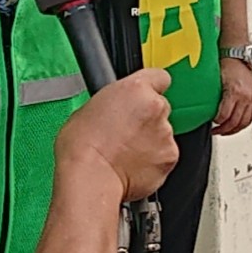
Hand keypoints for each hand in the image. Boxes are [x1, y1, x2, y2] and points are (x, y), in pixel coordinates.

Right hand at [56, 71, 176, 201]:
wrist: (90, 175)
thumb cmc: (82, 145)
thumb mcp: (89, 108)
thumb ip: (114, 103)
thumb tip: (117, 109)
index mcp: (135, 88)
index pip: (159, 77)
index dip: (152, 88)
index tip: (145, 96)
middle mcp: (156, 107)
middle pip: (160, 108)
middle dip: (147, 119)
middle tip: (126, 132)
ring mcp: (166, 134)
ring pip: (163, 134)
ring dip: (150, 141)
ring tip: (125, 152)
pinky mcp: (169, 158)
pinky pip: (164, 157)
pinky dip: (153, 162)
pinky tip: (132, 165)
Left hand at [212, 57, 251, 134]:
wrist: (239, 58)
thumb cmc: (227, 66)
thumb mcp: (216, 81)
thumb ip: (212, 97)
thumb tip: (203, 110)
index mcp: (234, 91)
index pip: (225, 115)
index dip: (217, 122)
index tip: (212, 123)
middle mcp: (245, 96)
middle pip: (235, 121)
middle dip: (224, 129)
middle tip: (216, 131)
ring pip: (244, 122)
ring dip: (234, 130)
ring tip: (225, 131)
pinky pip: (251, 117)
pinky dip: (243, 124)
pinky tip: (236, 126)